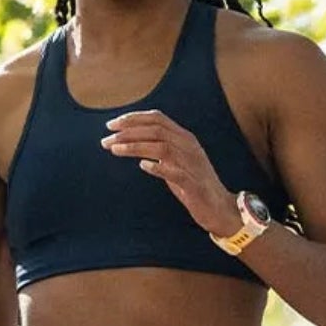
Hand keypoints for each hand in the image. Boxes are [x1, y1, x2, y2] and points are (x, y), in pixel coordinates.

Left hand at [100, 110, 239, 236]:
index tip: (112, 125)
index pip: (157, 119)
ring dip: (135, 146)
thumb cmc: (193, 185)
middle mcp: (188, 146)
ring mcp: (191, 164)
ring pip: (162, 147)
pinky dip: (158, 167)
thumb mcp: (176, 161)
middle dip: (129, 131)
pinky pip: (174, 172)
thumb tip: (135, 142)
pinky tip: (142, 166)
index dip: (133, 118)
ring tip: (114, 149)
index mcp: (184, 138)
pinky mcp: (192, 184)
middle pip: (156, 129)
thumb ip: (160, 149)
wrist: (219, 207)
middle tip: (106, 138)